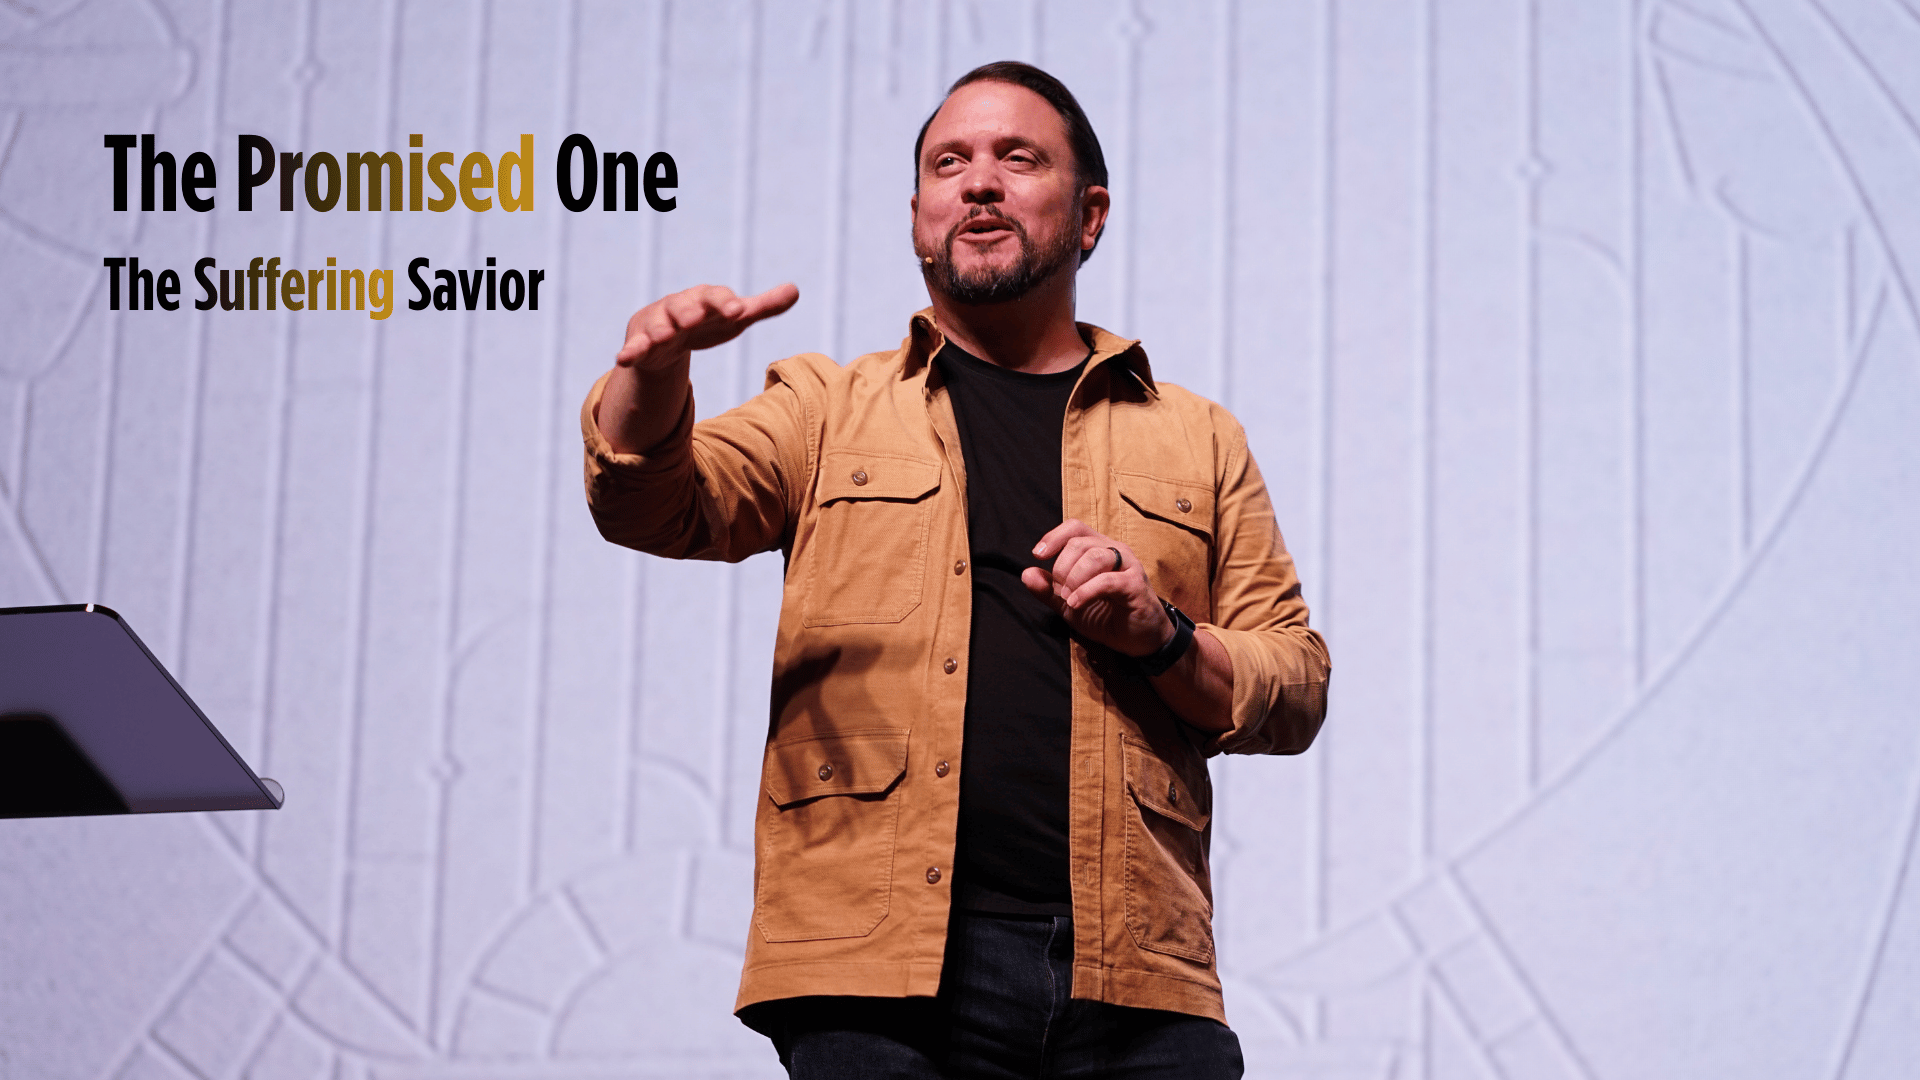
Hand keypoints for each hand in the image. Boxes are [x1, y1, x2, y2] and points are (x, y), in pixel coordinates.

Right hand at [615, 282, 799, 371]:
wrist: (670, 335)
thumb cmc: (708, 323)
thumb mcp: (735, 318)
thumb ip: (763, 306)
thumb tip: (795, 290)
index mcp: (705, 299)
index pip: (717, 296)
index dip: (726, 302)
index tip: (738, 310)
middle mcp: (680, 307)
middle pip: (685, 306)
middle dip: (689, 311)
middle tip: (695, 318)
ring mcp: (658, 324)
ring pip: (658, 325)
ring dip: (660, 329)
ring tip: (664, 337)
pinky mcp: (640, 343)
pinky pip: (633, 347)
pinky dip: (629, 352)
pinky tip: (622, 359)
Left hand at [1021, 520, 1173, 658]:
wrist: (1138, 640)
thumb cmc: (1107, 617)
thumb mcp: (1069, 604)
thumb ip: (1049, 590)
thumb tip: (1026, 574)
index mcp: (1099, 549)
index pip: (1075, 528)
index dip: (1053, 537)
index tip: (1038, 555)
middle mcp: (1115, 551)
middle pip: (1079, 543)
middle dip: (1061, 567)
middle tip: (1060, 591)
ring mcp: (1128, 566)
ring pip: (1094, 556)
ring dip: (1073, 579)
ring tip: (1069, 599)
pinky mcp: (1135, 584)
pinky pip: (1106, 580)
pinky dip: (1085, 591)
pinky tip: (1076, 603)